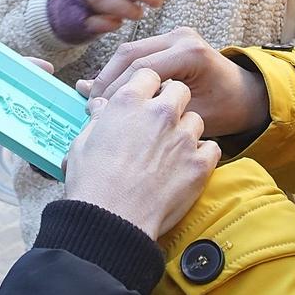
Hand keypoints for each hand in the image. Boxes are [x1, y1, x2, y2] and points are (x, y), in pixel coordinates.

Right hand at [64, 68, 220, 238]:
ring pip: (195, 119)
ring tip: (171, 149)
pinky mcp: (200, 164)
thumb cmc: (92, 183)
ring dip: (186, 130)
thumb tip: (100, 107)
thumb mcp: (83, 144)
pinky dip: (202, 155)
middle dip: (172, 101)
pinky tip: (187, 165)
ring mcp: (183, 138)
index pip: (147, 73)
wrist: (112, 221)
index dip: (145, 85)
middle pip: (178, 91)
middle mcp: (160, 113)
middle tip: (160, 121)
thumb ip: (98, 119)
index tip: (143, 99)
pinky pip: (211, 148)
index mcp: (129, 102)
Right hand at [83, 27, 269, 140]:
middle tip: (91, 106)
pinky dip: (123, 73)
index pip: (140, 69)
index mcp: (190, 52)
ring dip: (111, 76)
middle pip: (130, 54)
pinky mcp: (171, 39)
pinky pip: (139, 53)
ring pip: (129, 51)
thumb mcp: (187, 114)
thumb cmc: (224, 110)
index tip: (97, 113)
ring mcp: (176, 34)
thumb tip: (103, 102)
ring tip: (98, 101)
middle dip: (107, 81)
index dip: (114, 92)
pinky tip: (112, 93)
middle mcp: (182, 36)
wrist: (247, 96)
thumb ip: (146, 107)